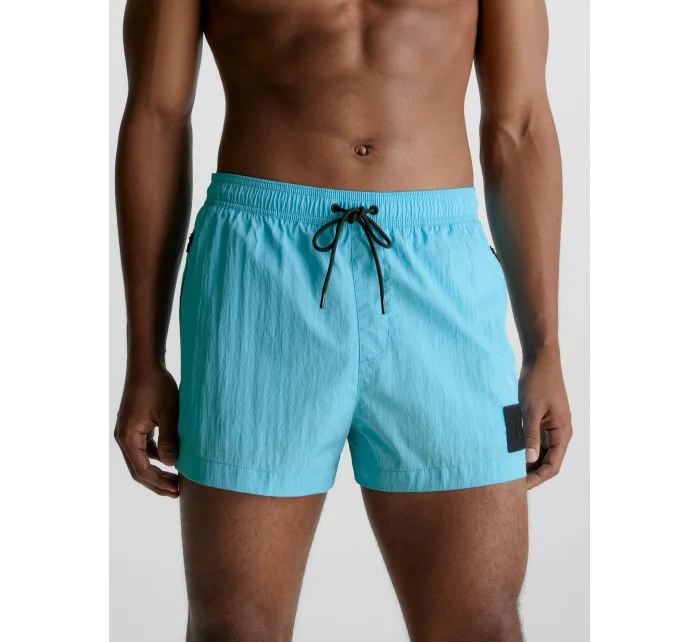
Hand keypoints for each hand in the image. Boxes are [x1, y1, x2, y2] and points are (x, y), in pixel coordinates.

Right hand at [114, 361, 179, 497]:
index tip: (177, 491)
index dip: (159, 483)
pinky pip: (143, 448)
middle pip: (138, 469)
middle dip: (157, 483)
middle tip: (177, 492)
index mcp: (128, 437)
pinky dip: (156, 457)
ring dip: (157, 471)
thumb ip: (169, 440)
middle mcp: (124, 437)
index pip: (141, 470)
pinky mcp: (134, 425)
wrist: (146, 365)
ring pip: (141, 459)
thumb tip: (172, 465)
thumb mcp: (168, 414)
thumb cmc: (157, 387)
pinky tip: (171, 459)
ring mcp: (128, 431)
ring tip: (176, 480)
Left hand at [519, 350, 572, 489]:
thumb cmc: (537, 382)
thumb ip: (530, 435)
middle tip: (509, 481)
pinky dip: (524, 447)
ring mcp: (551, 427)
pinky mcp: (542, 420)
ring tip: (507, 469)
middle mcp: (559, 433)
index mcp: (562, 433)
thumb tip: (529, 460)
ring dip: (526, 461)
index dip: (536, 479)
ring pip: (539, 452)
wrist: (540, 359)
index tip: (518, 486)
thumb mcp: (531, 410)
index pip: (552, 466)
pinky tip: (508, 451)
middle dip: (530, 473)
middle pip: (546, 462)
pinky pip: (535, 440)